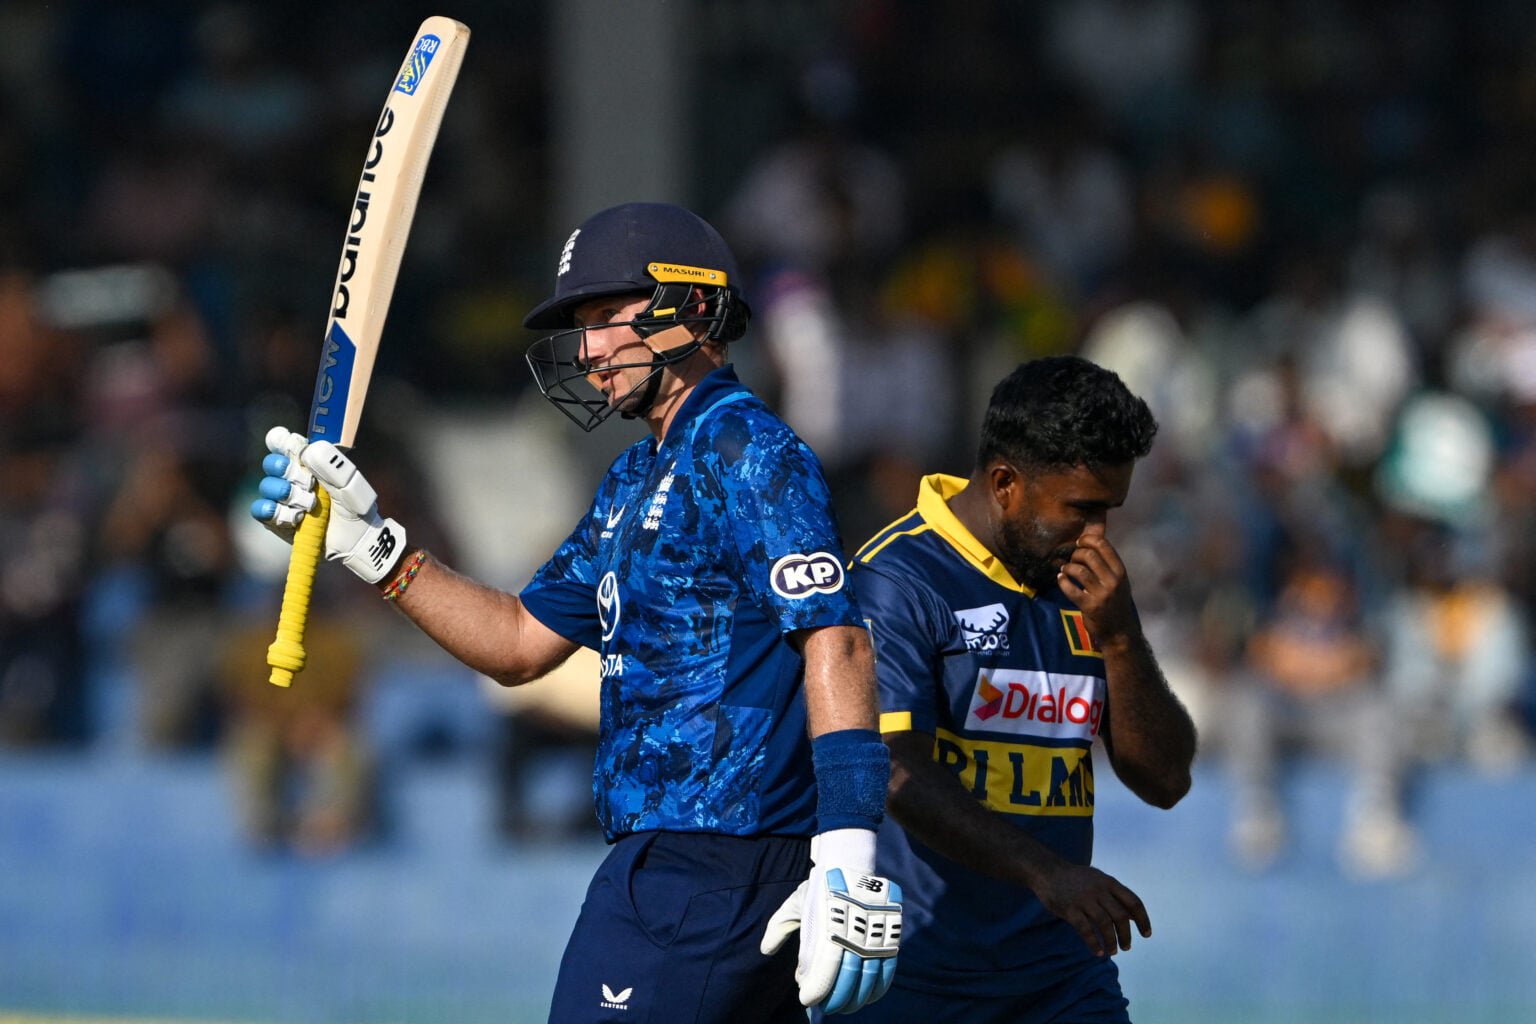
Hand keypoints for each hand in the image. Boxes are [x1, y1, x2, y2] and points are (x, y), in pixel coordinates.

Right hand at [249, 426, 407, 583]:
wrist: (357, 541)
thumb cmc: (356, 508)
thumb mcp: (350, 484)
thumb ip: (331, 464)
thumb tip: (307, 450)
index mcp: (309, 463)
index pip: (284, 443)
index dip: (282, 442)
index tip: (291, 447)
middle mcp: (292, 478)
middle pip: (272, 462)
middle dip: (288, 470)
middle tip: (309, 483)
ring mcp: (283, 499)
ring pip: (267, 486)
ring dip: (288, 494)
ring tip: (309, 506)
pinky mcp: (277, 521)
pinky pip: (261, 510)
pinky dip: (276, 512)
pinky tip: (295, 518)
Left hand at [760, 828, 901, 1013]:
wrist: (849, 860)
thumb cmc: (818, 886)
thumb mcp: (794, 903)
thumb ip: (778, 927)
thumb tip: (765, 950)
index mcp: (827, 927)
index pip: (824, 972)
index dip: (816, 992)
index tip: (806, 999)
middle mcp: (853, 932)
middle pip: (848, 980)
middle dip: (836, 999)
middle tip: (827, 1006)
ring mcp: (874, 933)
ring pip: (869, 978)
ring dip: (857, 998)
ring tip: (846, 1006)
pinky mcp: (890, 933)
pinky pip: (888, 968)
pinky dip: (878, 987)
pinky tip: (869, 996)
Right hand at [1033, 860, 1150, 956]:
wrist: (1048, 872)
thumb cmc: (1077, 879)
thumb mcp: (1100, 881)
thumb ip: (1116, 896)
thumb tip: (1135, 917)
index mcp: (1109, 882)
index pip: (1133, 902)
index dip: (1143, 919)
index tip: (1146, 934)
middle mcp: (1099, 890)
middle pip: (1120, 916)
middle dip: (1126, 935)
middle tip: (1127, 947)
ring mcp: (1084, 899)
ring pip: (1105, 924)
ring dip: (1112, 941)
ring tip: (1113, 951)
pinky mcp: (1070, 909)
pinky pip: (1085, 930)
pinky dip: (1094, 943)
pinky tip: (1098, 952)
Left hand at [1057, 523, 1137, 644]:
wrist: (1120, 632)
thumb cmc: (1116, 604)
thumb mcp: (1119, 582)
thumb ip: (1107, 566)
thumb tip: (1088, 545)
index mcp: (1120, 572)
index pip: (1104, 546)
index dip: (1088, 539)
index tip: (1079, 542)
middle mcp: (1113, 581)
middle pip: (1089, 555)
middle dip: (1075, 553)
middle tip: (1071, 558)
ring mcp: (1101, 594)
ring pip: (1079, 570)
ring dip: (1068, 567)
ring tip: (1065, 569)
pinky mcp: (1089, 606)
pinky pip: (1070, 589)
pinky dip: (1062, 581)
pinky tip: (1060, 579)